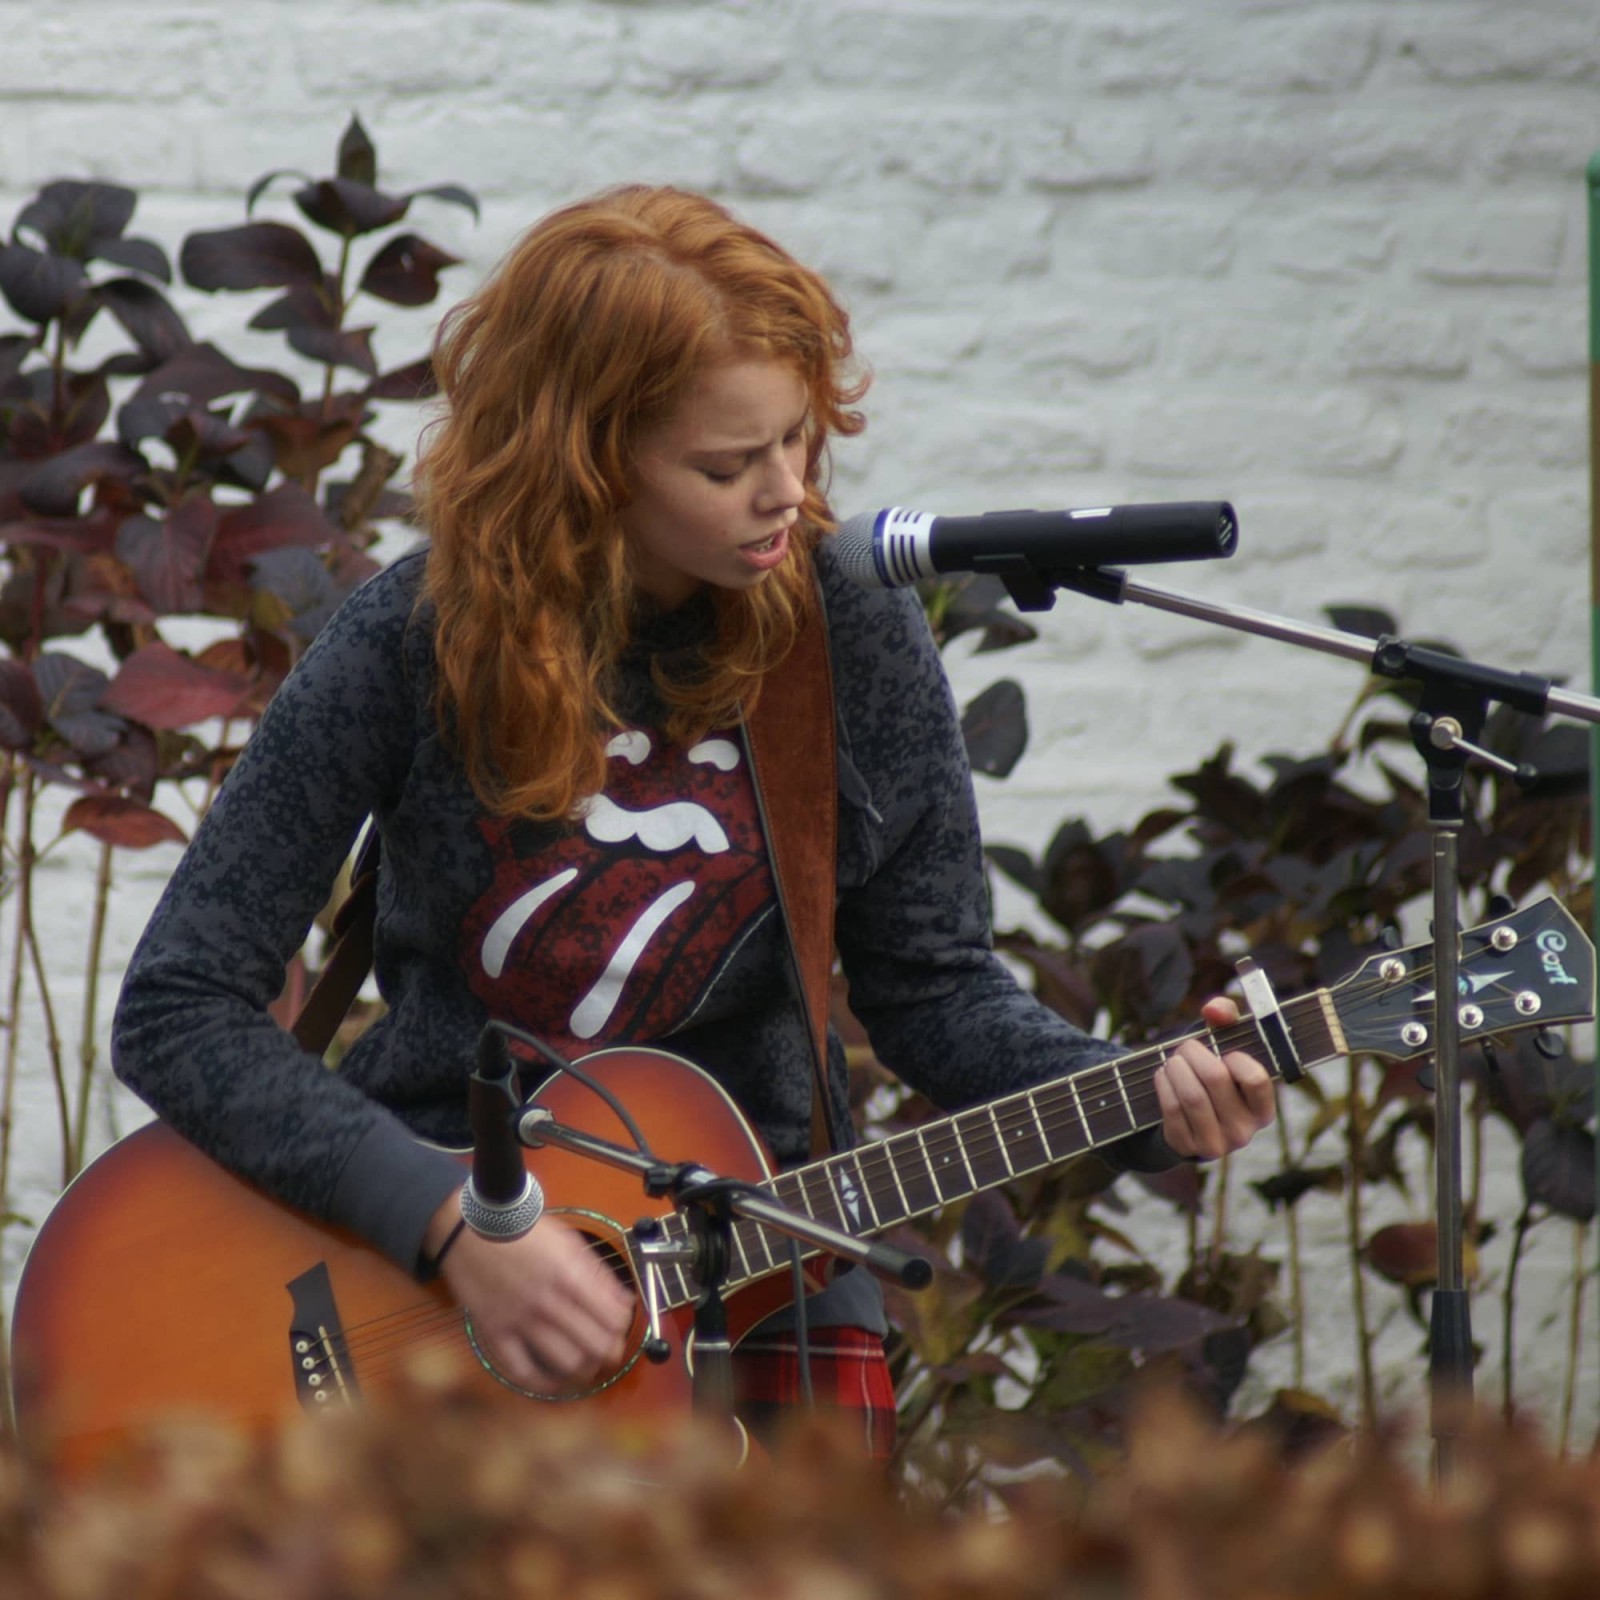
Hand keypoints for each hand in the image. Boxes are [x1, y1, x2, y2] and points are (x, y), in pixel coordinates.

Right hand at [425, 1190, 635, 1393]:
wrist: (472, 1229)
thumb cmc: (523, 1231)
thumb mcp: (568, 1242)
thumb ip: (597, 1273)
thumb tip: (624, 1301)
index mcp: (570, 1275)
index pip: (613, 1318)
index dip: (623, 1327)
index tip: (620, 1326)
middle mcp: (549, 1302)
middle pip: (595, 1345)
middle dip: (609, 1353)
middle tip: (609, 1352)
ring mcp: (521, 1320)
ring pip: (567, 1362)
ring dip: (583, 1369)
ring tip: (586, 1365)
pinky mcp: (496, 1332)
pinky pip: (522, 1370)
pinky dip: (542, 1382)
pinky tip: (552, 1381)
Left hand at [1153, 996, 1276, 1159]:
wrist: (1189, 1121)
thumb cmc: (1214, 1074)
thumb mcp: (1225, 1045)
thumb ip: (1226, 1017)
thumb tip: (1213, 1009)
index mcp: (1262, 1109)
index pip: (1256, 1079)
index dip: (1237, 1059)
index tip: (1226, 1054)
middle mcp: (1244, 1131)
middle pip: (1215, 1078)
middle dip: (1193, 1053)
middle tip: (1185, 1048)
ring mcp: (1216, 1143)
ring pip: (1191, 1095)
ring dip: (1175, 1068)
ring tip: (1173, 1061)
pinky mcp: (1188, 1146)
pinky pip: (1172, 1108)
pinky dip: (1164, 1085)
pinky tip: (1164, 1076)